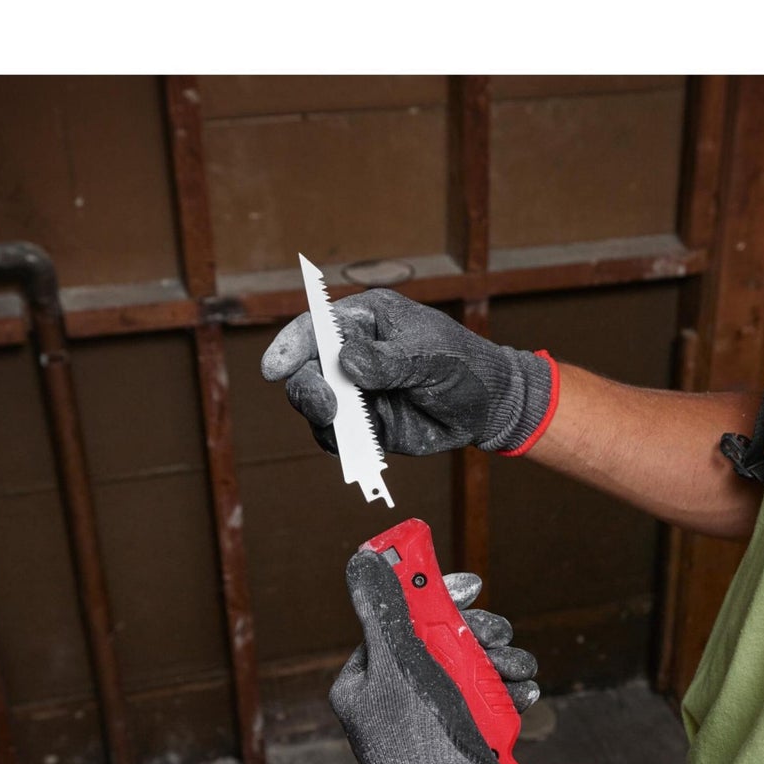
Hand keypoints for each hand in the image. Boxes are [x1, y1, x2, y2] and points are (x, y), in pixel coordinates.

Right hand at [261, 288, 555, 457]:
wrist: (488, 407)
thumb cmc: (464, 365)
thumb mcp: (431, 355)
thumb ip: (390, 360)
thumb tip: (347, 362)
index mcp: (365, 321)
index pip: (317, 327)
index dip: (292, 344)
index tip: (275, 367)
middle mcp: (352, 354)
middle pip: (306, 369)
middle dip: (307, 386)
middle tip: (325, 404)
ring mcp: (355, 391)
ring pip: (315, 404)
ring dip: (321, 415)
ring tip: (341, 421)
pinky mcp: (364, 425)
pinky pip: (335, 436)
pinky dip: (338, 441)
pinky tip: (357, 442)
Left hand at [330, 551, 552, 763]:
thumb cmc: (421, 740)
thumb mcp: (398, 665)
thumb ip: (383, 610)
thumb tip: (362, 559)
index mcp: (364, 682)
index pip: (396, 621)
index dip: (434, 599)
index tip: (472, 588)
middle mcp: (393, 701)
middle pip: (437, 642)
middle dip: (476, 634)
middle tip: (498, 634)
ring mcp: (427, 723)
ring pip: (468, 669)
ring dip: (499, 661)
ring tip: (516, 669)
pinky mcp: (459, 741)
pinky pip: (485, 702)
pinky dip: (507, 692)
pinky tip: (522, 693)